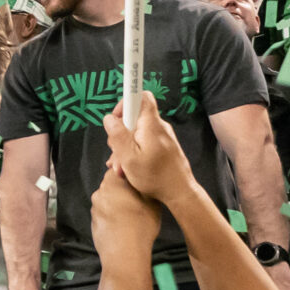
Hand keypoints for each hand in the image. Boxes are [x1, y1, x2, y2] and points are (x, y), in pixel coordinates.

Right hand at [99, 91, 199, 211]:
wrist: (180, 193)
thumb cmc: (155, 177)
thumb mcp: (129, 158)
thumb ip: (118, 136)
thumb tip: (109, 118)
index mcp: (151, 125)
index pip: (141, 96)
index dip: (126, 102)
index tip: (116, 118)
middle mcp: (158, 127)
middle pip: (134, 118)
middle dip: (120, 133)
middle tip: (116, 154)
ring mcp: (162, 137)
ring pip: (137, 133)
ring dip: (125, 147)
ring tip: (122, 167)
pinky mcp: (163, 146)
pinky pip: (144, 142)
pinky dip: (134, 152)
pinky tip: (129, 168)